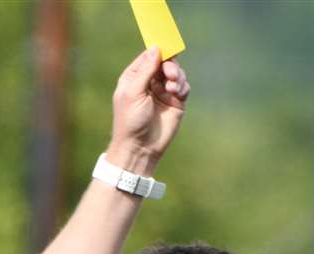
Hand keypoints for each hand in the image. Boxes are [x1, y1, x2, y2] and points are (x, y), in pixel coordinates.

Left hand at [107, 46, 188, 172]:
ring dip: (177, 76)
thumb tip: (156, 48)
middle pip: (165, 62)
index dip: (158, 50)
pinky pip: (183, 86)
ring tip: (172, 87)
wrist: (140, 147)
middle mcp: (150, 82)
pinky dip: (182, 86)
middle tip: (169, 73)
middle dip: (170, 64)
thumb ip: (145, 69)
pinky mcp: (175, 102)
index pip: (149, 56)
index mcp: (135, 77)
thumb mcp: (133, 92)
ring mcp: (163, 91)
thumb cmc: (130, 120)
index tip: (167, 46)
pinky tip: (176, 93)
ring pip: (176, 73)